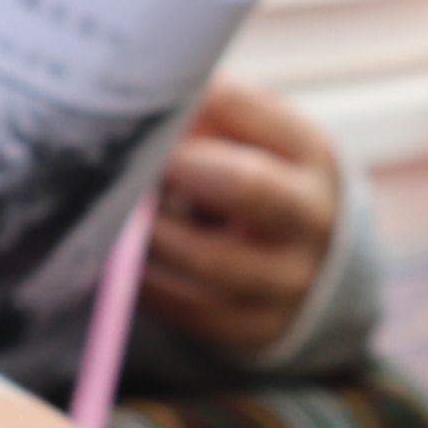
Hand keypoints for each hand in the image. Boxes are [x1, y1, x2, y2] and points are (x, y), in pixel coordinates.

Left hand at [137, 81, 342, 363]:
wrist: (314, 266)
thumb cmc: (261, 179)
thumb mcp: (254, 136)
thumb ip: (204, 114)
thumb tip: (133, 108)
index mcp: (309, 152)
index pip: (238, 107)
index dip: (178, 101)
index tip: (135, 105)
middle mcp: (311, 217)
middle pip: (247, 186)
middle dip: (176, 167)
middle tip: (126, 162)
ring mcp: (288, 280)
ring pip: (208, 258)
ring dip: (149, 230)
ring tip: (113, 211)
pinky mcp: (254, 326)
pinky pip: (186, 308)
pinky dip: (142, 281)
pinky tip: (116, 257)